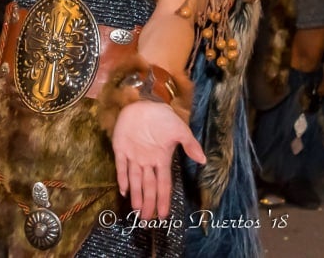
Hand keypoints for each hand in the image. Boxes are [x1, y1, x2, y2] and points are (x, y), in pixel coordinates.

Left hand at [112, 101, 205, 220]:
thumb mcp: (180, 129)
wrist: (145, 101)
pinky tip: (123, 191)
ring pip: (135, 181)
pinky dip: (122, 178)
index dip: (163, 200)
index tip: (164, 216)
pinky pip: (121, 167)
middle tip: (147, 221)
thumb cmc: (163, 116)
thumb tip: (203, 160)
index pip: (163, 184)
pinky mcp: (120, 148)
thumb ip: (190, 145)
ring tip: (137, 212)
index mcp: (162, 158)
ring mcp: (134, 156)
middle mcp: (148, 161)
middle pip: (148, 187)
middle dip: (148, 204)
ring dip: (136, 196)